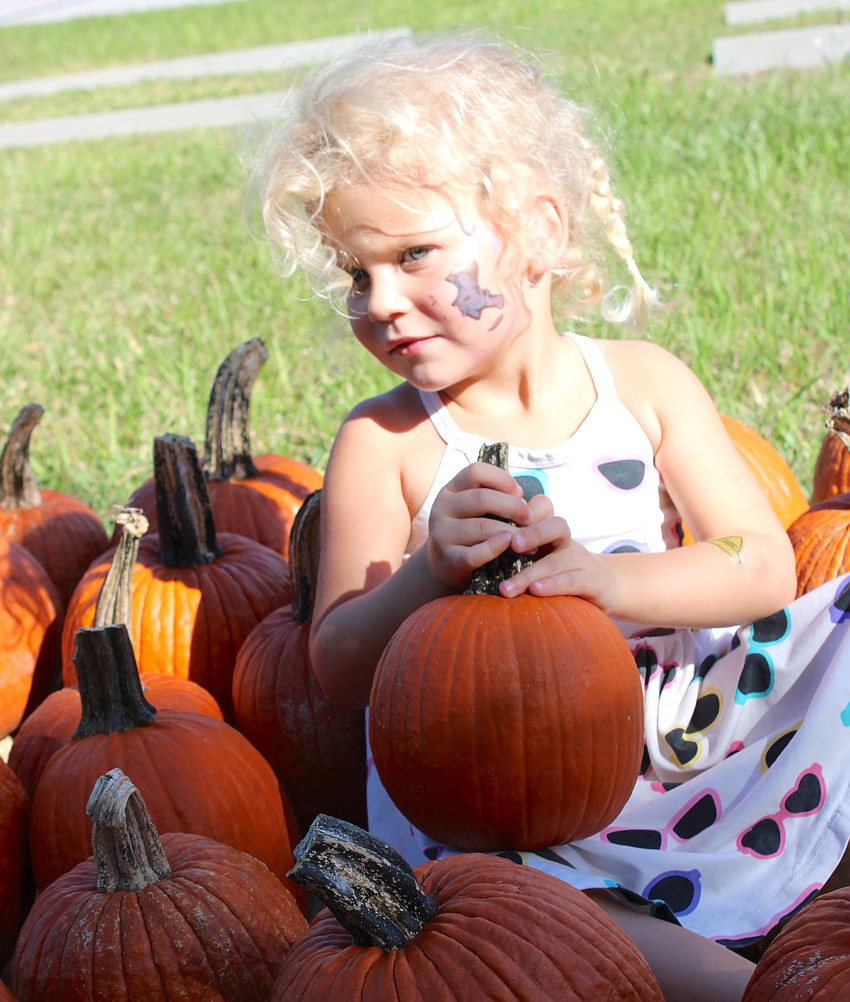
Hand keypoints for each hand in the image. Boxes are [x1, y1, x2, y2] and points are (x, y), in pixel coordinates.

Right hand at [426, 461, 532, 590]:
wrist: (444, 565)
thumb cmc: (470, 531)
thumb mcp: (476, 509)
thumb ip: (496, 496)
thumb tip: (519, 495)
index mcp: (451, 490)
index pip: (475, 472)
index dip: (501, 479)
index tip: (520, 493)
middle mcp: (442, 508)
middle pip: (481, 498)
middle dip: (513, 506)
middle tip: (530, 517)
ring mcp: (442, 534)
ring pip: (482, 527)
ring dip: (512, 531)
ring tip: (528, 537)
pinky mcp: (449, 559)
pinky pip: (475, 554)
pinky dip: (495, 548)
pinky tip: (509, 544)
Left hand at [499, 494, 620, 611]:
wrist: (602, 587)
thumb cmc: (557, 568)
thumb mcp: (535, 552)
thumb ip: (512, 545)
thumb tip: (473, 545)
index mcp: (550, 529)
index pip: (542, 507)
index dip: (525, 510)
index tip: (501, 520)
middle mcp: (566, 541)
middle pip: (557, 526)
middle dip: (533, 533)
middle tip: (511, 544)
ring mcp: (581, 560)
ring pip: (558, 560)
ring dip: (530, 574)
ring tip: (506, 588)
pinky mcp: (592, 581)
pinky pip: (572, 581)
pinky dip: (553, 585)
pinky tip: (535, 592)